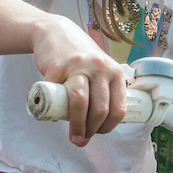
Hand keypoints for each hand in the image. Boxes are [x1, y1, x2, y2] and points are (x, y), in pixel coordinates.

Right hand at [30, 15, 128, 146]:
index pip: (119, 108)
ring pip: (81, 103)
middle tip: (82, 139)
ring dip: (77, 126)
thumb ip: (102, 92)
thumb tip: (98, 125)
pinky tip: (53, 114)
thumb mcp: (100, 70)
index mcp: (114, 72)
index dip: (109, 126)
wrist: (55, 32)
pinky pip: (55, 95)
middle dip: (91, 130)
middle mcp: (100, 68)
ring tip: (74, 136)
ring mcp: (78, 67)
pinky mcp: (57, 67)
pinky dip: (53, 110)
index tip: (98, 133)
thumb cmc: (80, 58)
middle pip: (100, 109)